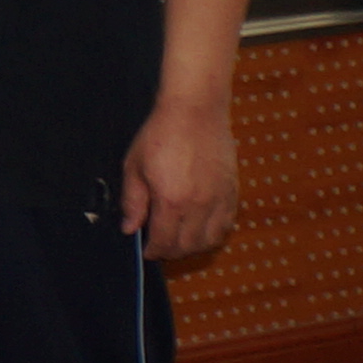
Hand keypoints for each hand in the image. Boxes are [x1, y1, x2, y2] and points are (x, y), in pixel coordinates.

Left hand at [121, 89, 237, 257]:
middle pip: (188, 246)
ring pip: (210, 240)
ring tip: (180, 239)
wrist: (194, 110)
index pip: (164, 242)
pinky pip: (227, 224)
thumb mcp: (134, 167)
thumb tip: (129, 228)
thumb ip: (132, 202)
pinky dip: (215, 232)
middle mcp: (199, 205)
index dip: (154, 251)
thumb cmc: (161, 134)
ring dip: (194, 246)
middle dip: (171, 251)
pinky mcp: (232, 190)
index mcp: (171, 200)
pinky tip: (202, 228)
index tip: (147, 251)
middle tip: (160, 246)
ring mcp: (219, 199)